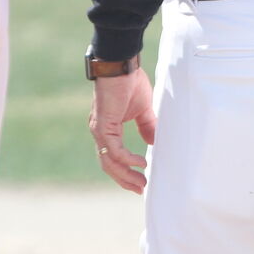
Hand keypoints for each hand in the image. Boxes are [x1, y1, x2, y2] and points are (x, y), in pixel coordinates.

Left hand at [90, 69, 156, 192]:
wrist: (121, 64)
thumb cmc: (129, 82)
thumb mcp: (143, 109)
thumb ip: (147, 126)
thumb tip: (154, 142)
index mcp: (107, 129)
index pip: (113, 157)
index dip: (124, 171)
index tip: (139, 182)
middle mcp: (100, 132)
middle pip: (109, 165)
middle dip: (125, 179)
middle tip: (140, 189)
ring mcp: (99, 130)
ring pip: (110, 161)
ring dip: (126, 175)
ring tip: (141, 183)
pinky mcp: (103, 125)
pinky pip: (114, 150)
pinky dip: (127, 159)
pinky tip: (140, 162)